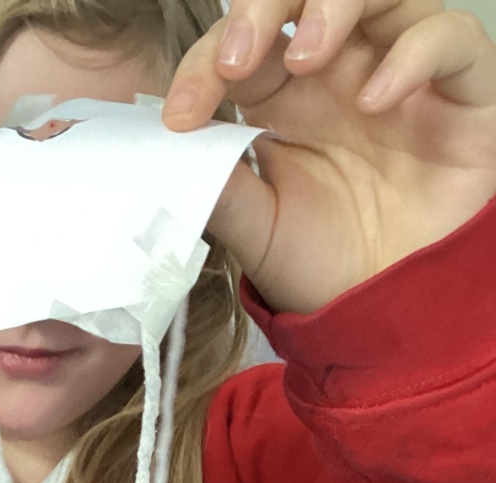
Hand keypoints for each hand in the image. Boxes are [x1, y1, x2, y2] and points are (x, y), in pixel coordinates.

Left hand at [163, 0, 495, 311]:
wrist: (381, 307)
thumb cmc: (319, 262)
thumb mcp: (255, 228)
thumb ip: (216, 186)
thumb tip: (164, 153)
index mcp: (284, 87)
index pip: (243, 37)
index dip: (206, 61)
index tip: (181, 115)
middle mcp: (344, 63)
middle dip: (265, 5)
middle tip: (238, 61)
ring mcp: (404, 67)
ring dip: (333, 6)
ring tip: (305, 60)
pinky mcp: (462, 89)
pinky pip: (451, 36)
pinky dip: (413, 53)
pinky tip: (375, 99)